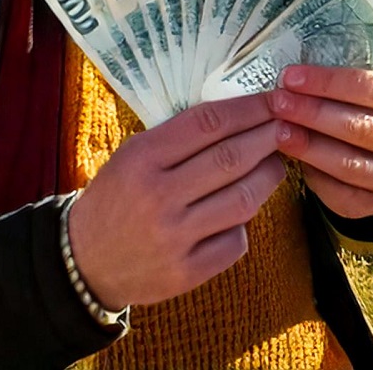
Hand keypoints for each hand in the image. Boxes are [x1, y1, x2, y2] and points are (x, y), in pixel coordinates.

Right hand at [67, 93, 287, 308]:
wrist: (84, 261)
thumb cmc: (116, 198)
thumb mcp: (133, 155)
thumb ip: (178, 138)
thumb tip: (242, 114)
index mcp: (142, 158)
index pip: (208, 123)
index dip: (249, 109)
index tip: (274, 100)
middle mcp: (158, 196)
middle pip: (232, 159)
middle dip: (269, 138)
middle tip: (289, 127)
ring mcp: (174, 237)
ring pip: (243, 200)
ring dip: (269, 177)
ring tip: (276, 164)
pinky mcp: (186, 272)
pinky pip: (235, 241)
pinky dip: (244, 224)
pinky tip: (243, 212)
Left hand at [267, 64, 372, 219]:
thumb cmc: (371, 114)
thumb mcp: (370, 93)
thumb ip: (342, 85)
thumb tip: (293, 79)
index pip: (369, 87)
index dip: (326, 83)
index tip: (291, 78)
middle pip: (358, 126)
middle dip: (312, 113)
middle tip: (279, 103)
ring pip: (348, 163)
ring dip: (309, 146)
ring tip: (280, 132)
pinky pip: (342, 192)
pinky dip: (315, 176)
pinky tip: (295, 161)